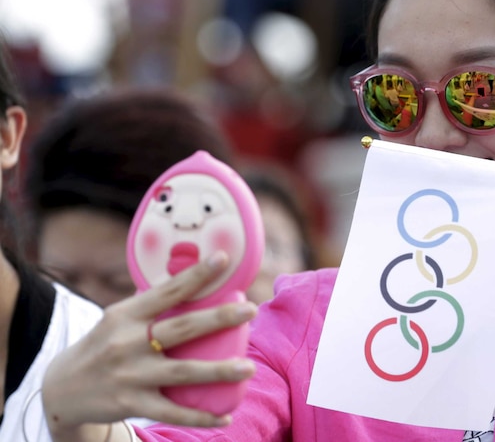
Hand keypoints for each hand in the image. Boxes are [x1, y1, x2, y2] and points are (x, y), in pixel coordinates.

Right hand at [42, 252, 257, 435]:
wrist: (61, 389)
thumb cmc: (105, 345)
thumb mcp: (120, 318)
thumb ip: (152, 304)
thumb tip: (196, 278)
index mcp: (126, 314)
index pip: (167, 290)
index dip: (196, 275)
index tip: (223, 259)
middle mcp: (127, 342)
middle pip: (182, 328)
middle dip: (219, 318)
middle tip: (250, 310)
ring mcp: (129, 375)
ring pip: (182, 373)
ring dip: (218, 372)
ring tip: (249, 368)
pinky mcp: (130, 404)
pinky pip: (171, 412)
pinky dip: (200, 418)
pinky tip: (226, 417)